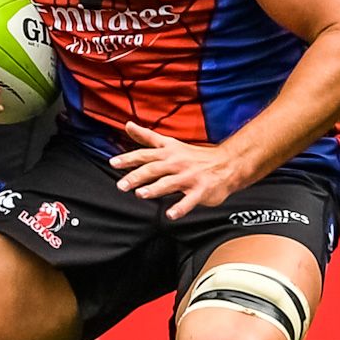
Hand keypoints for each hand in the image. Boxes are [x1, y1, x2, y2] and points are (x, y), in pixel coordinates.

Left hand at [109, 121, 243, 219]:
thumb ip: (147, 137)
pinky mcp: (201, 190)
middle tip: (121, 185)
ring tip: (141, 194)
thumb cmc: (194, 155)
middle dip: (137, 176)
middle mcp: (177, 163)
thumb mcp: (169, 143)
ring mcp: (189, 177)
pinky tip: (170, 215)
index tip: (113, 163)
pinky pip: (189, 200)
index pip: (145, 154)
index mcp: (168, 152)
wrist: (226, 163)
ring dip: (155, 189)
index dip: (129, 158)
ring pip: (169, 183)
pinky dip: (180, 208)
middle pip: (154, 169)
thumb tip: (128, 125)